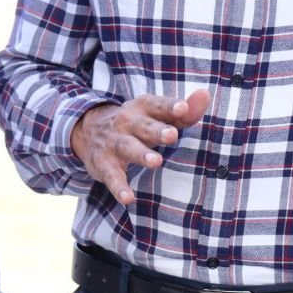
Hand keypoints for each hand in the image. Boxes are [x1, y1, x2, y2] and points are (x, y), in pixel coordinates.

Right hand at [70, 89, 210, 204]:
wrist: (87, 130)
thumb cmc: (139, 123)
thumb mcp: (158, 114)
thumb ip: (185, 111)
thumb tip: (205, 95)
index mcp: (143, 107)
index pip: (158, 105)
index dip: (170, 106)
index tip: (183, 108)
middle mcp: (127, 122)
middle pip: (144, 126)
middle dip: (157, 131)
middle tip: (172, 135)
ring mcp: (114, 143)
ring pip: (128, 147)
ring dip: (141, 154)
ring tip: (156, 162)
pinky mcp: (104, 165)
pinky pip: (112, 176)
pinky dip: (119, 187)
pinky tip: (128, 198)